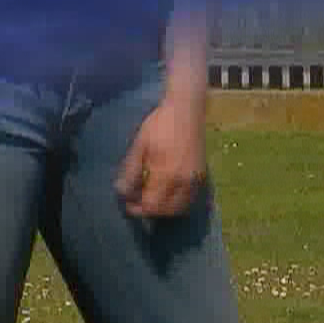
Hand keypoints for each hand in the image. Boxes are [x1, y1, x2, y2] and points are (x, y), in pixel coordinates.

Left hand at [115, 96, 206, 218]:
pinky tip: (167, 196)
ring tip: (151, 200)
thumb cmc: (160, 125)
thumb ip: (131, 171)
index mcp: (167, 175)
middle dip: (150, 210)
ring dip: (164, 209)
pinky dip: (177, 204)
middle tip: (137, 202)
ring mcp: (195, 181)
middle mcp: (184, 183)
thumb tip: (122, 192)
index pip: (152, 205)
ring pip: (180, 208)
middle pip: (166, 211)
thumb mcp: (140, 146)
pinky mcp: (201, 177)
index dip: (138, 209)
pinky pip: (189, 200)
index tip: (127, 204)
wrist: (187, 111)